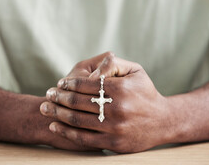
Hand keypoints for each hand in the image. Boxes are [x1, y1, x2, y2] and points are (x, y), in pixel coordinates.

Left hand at [40, 52, 168, 152]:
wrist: (163, 121)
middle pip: (78, 102)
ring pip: (78, 121)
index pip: (86, 84)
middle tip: (47, 94)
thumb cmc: (145, 92)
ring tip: (45, 108)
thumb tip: (91, 70)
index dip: (68, 84)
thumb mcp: (135, 70)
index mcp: (121, 88)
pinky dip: (66, 132)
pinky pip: (84, 139)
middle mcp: (117, 109)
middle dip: (58, 98)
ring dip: (57, 114)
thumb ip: (113, 64)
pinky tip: (55, 126)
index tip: (59, 84)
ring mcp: (115, 128)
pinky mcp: (114, 144)